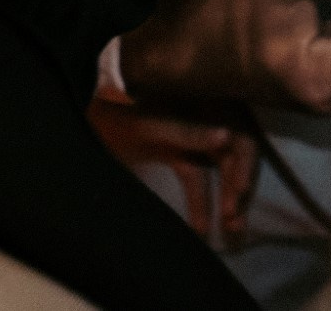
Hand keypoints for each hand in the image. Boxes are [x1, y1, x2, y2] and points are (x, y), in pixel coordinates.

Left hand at [87, 96, 260, 249]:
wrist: (85, 121)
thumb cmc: (117, 118)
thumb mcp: (152, 125)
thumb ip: (189, 132)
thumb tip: (227, 137)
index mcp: (206, 100)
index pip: (241, 131)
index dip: (246, 161)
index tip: (241, 192)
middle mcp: (206, 115)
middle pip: (235, 152)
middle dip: (238, 186)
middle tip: (234, 221)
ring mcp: (192, 135)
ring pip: (220, 168)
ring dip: (227, 198)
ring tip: (231, 229)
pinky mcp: (178, 153)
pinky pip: (198, 176)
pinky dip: (201, 201)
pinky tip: (201, 227)